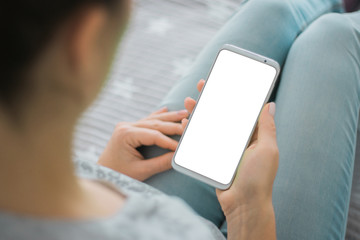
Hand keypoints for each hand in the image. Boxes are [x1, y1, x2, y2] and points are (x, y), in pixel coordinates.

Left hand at [98, 107, 188, 180]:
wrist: (102, 173)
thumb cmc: (119, 174)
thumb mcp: (140, 171)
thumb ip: (160, 163)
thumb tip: (178, 157)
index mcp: (125, 135)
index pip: (154, 135)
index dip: (170, 141)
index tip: (184, 146)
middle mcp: (125, 126)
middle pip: (155, 124)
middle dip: (174, 125)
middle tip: (191, 124)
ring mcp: (126, 126)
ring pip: (152, 120)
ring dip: (169, 117)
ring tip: (185, 113)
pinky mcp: (128, 128)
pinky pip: (146, 120)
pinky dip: (157, 115)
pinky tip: (166, 109)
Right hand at [183, 79, 277, 214]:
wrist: (244, 204)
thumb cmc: (259, 178)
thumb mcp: (267, 149)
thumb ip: (266, 127)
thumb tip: (270, 104)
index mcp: (254, 135)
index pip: (243, 110)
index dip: (235, 95)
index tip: (226, 80)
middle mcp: (239, 140)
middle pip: (224, 114)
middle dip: (213, 98)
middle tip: (203, 84)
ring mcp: (224, 148)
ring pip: (210, 125)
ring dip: (199, 112)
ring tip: (189, 101)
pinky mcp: (213, 157)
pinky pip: (202, 140)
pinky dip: (193, 130)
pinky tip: (186, 122)